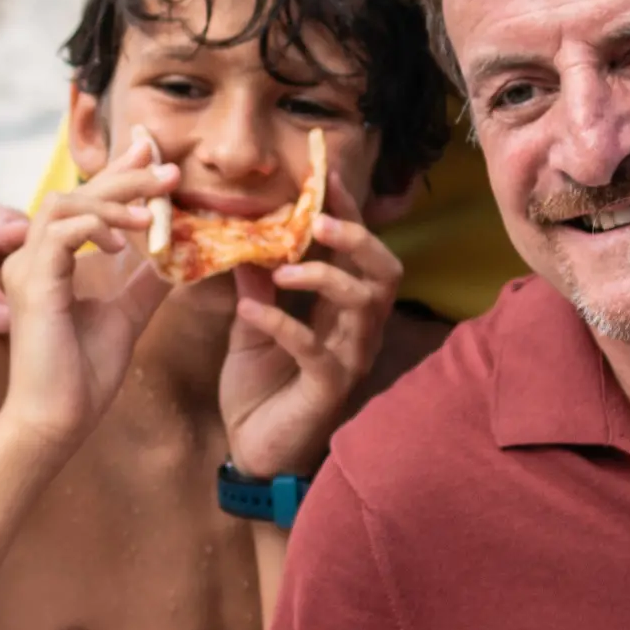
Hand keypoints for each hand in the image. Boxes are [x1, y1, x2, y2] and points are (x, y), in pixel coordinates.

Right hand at [0, 137, 178, 451]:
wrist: (58, 421)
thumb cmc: (83, 374)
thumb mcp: (128, 314)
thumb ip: (146, 279)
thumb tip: (178, 250)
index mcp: (51, 260)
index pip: (86, 200)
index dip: (119, 173)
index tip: (154, 151)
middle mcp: (33, 256)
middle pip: (77, 192)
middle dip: (126, 176)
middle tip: (169, 170)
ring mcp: (27, 268)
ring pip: (66, 204)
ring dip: (113, 199)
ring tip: (153, 210)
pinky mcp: (32, 284)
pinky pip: (61, 234)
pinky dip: (97, 228)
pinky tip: (127, 244)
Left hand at [219, 187, 404, 479]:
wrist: (253, 453)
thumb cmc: (259, 391)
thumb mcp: (249, 328)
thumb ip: (254, 287)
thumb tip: (245, 240)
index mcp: (340, 310)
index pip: (356, 251)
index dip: (347, 212)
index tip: (324, 176)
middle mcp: (355, 330)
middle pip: (385, 271)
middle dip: (358, 239)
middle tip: (318, 220)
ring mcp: (349, 359)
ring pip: (365, 304)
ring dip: (326, 277)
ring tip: (283, 269)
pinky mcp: (329, 388)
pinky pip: (316, 350)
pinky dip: (283, 325)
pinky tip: (251, 311)